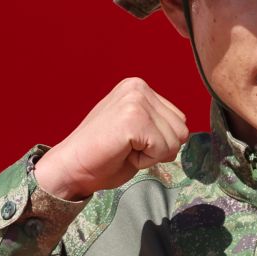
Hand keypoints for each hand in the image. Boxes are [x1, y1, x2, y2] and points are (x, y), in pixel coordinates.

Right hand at [33, 78, 189, 200]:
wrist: (71, 168)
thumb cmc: (103, 156)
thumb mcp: (139, 131)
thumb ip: (158, 124)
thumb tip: (185, 132)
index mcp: (138, 87)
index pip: (179, 120)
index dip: (160, 142)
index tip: (130, 143)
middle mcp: (138, 87)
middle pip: (181, 130)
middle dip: (159, 149)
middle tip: (126, 148)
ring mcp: (135, 100)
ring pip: (175, 140)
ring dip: (152, 155)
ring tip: (123, 150)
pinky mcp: (133, 119)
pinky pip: (162, 149)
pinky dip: (146, 160)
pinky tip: (122, 153)